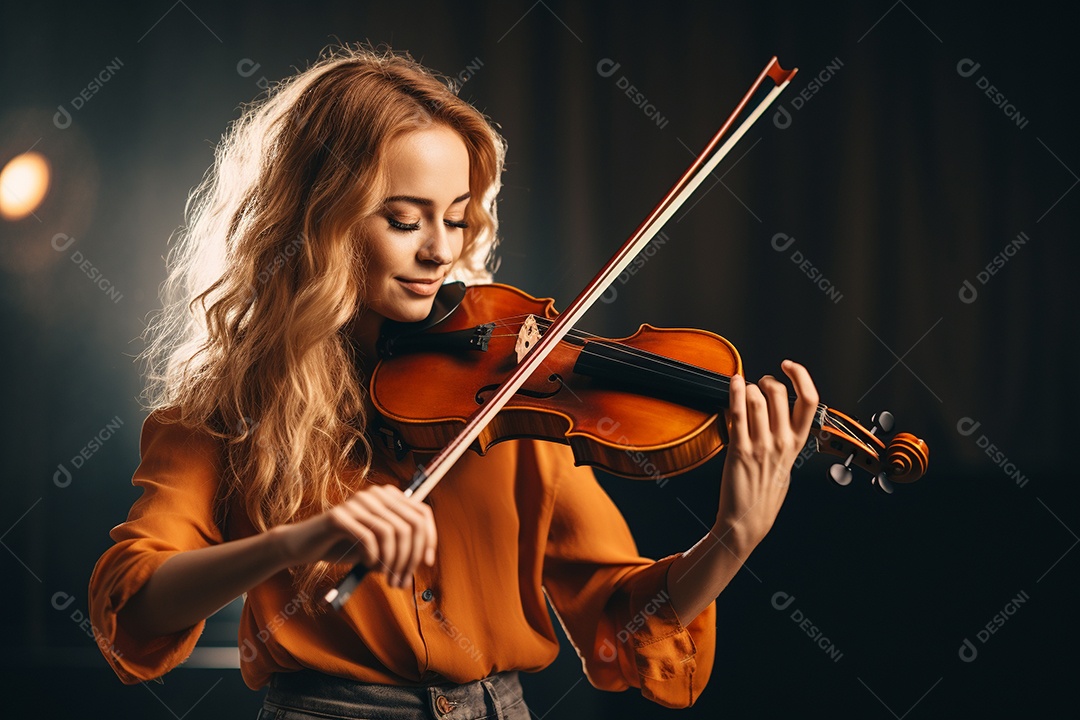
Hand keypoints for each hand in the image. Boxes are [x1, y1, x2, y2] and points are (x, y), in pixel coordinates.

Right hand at [272, 483, 436, 587]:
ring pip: (393, 533)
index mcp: (388, 496)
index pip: (422, 513)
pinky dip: (373, 557)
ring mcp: (357, 503)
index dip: (429, 539)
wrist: (304, 546)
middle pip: (411, 525)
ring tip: (387, 579)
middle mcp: (375, 494)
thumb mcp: (378, 545)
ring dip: (393, 562)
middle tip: (402, 580)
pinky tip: (367, 565)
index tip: (427, 563)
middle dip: (411, 557)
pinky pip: (369, 538)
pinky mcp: (339, 516)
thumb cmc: (343, 545)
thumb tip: (424, 559)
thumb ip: (400, 546)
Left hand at [714, 359, 817, 553]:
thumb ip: (784, 439)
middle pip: (780, 393)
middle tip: (758, 383)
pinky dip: (734, 392)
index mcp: (796, 445)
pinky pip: (737, 413)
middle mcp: (782, 443)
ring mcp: (761, 446)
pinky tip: (732, 383)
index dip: (802, 376)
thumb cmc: (764, 493)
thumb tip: (775, 413)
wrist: (747, 521)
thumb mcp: (785, 464)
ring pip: (758, 399)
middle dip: (767, 380)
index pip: (810, 401)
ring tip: (742, 389)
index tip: (790, 366)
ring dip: (748, 387)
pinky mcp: (739, 450)